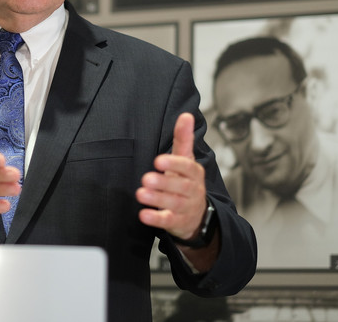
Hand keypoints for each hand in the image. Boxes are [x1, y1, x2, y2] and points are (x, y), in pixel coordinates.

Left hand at [136, 112, 206, 240]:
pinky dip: (156, 219)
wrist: (196, 215)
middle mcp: (193, 190)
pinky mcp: (177, 222)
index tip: (158, 160)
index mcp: (194, 173)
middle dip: (164, 182)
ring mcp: (186, 207)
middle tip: (146, 178)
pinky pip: (168, 221)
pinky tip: (144, 215)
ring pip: (174, 204)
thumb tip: (186, 115)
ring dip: (157, 199)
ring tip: (141, 194)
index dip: (174, 164)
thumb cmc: (186, 181)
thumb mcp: (186, 160)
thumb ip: (183, 139)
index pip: (187, 167)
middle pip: (181, 186)